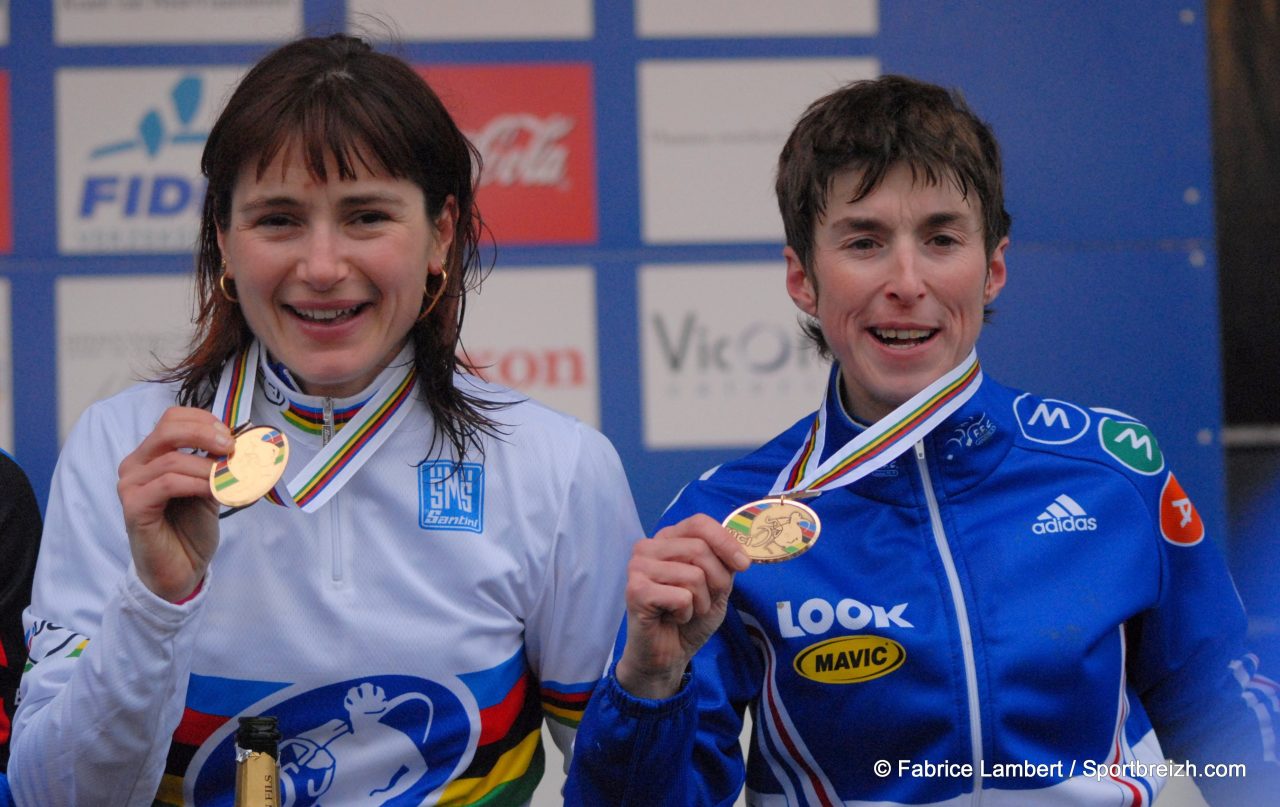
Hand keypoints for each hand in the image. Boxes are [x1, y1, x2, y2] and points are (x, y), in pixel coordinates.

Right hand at [116, 407, 233, 601]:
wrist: (180, 568)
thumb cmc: (191, 527)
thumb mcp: (209, 485)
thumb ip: (217, 462)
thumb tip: (244, 441)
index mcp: (151, 454)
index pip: (173, 418)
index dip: (205, 421)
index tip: (232, 436)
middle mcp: (135, 464)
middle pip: (168, 429)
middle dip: (206, 434)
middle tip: (233, 449)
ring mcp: (130, 485)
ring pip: (173, 459)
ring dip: (209, 468)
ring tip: (230, 480)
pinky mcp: (133, 506)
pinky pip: (168, 484)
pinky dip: (197, 484)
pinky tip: (214, 493)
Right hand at [615, 514, 750, 698]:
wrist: (668, 655)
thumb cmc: (690, 618)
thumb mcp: (717, 586)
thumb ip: (725, 563)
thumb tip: (742, 553)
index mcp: (666, 539)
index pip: (699, 523)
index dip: (725, 541)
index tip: (744, 565)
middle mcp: (648, 547)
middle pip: (700, 548)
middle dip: (716, 581)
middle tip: (704, 602)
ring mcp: (638, 567)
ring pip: (693, 574)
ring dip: (701, 602)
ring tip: (684, 611)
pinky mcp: (635, 590)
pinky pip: (682, 597)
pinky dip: (686, 613)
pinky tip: (671, 618)